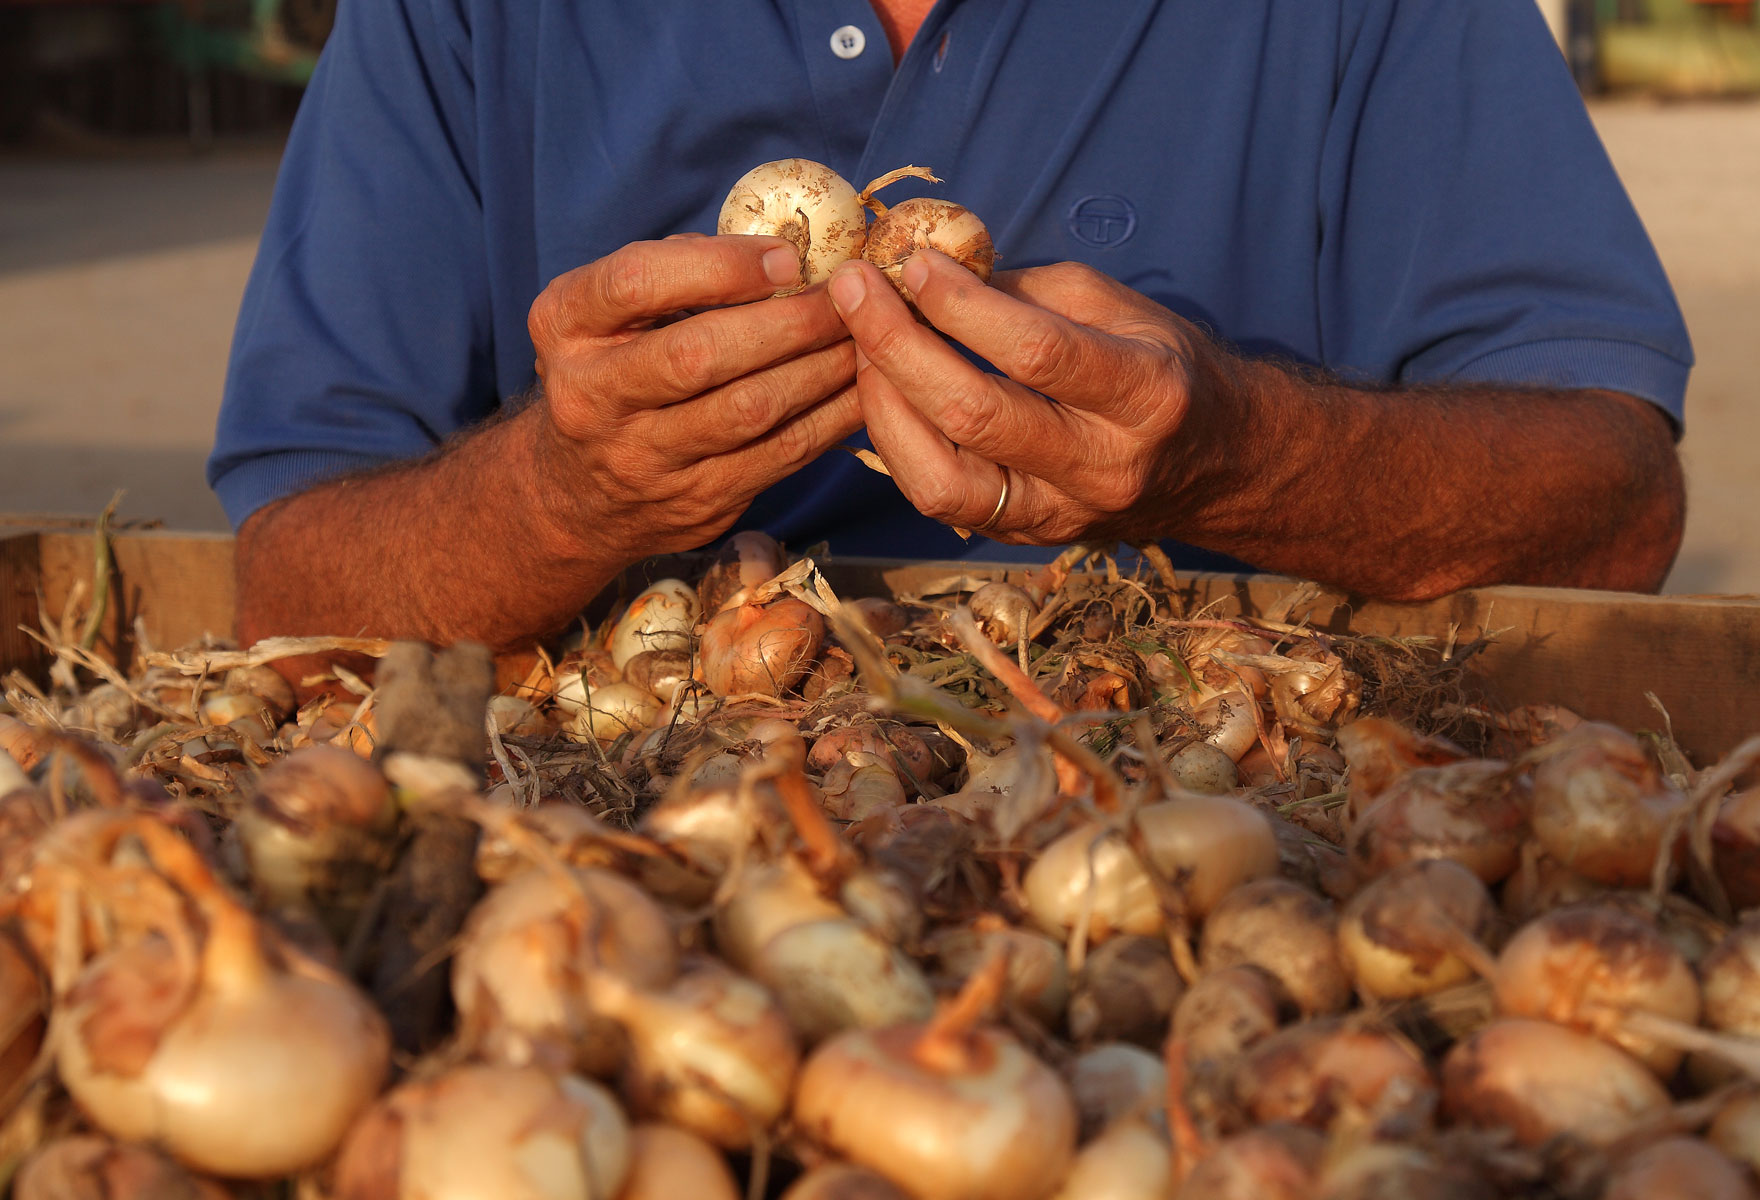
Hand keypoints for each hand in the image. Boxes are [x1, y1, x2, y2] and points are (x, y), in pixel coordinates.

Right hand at [526, 235, 861, 560]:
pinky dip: (830, 419)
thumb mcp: (610, 312)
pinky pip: (779, 456)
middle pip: (698, 353)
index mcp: (565, 325)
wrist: (578, 495)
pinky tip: (863, 390)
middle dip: (788, 322)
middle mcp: (590, 394)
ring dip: (821, 369)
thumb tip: (782, 247)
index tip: (787, 258)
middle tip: (847, 300)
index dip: (720, 267)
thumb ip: (679, 270)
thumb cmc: (615, 370)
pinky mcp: (694, 503)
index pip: (636, 282)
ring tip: (867, 337)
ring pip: (748, 410)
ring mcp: (642, 458)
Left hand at [826, 250, 1232, 543]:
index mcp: (1145, 394)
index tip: (913, 262)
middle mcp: (1103, 466)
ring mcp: (1061, 515)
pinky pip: (940, 498)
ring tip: (860, 348)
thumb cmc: (1161, 365)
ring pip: (941, 481)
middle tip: (855, 291)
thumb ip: (1027, 290)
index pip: (1037, 352)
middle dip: (897, 345)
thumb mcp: (1117, 307)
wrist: (1215, 463)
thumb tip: (930, 270)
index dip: (961, 305)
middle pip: (975, 415)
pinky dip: (898, 443)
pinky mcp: (1025, 537)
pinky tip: (884, 395)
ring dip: (883, 406)